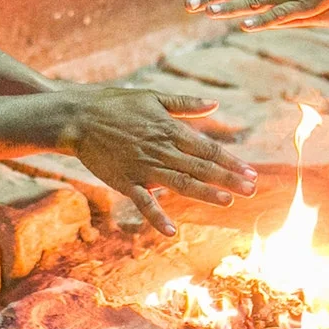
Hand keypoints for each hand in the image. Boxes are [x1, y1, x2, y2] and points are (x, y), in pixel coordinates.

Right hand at [52, 87, 256, 235]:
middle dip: (228, 178)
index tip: (251, 172)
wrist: (77, 117)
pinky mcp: (125, 181)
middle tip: (251, 189)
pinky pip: (144, 202)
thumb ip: (185, 104)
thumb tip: (215, 104)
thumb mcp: (152, 97)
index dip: (231, 161)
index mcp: (169, 128)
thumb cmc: (115, 104)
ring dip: (205, 193)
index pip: (207, 148)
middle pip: (200, 167)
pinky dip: (157, 217)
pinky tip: (172, 231)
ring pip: (181, 183)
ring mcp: (143, 167)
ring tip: (228, 201)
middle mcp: (161, 149)